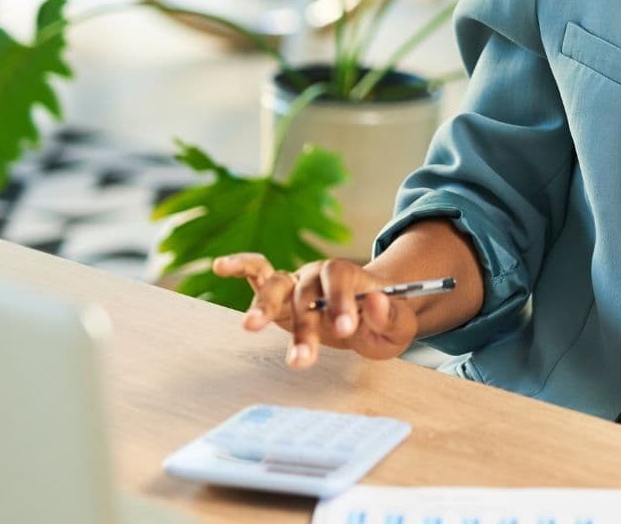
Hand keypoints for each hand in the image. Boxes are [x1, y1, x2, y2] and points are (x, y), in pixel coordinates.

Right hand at [211, 253, 420, 366]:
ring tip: (250, 326)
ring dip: (264, 306)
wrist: (374, 312)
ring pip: (277, 287)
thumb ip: (391, 316)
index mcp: (351, 277)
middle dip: (304, 323)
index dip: (341, 301)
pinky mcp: (279, 292)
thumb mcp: (399, 324)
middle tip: (301, 355)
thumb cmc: (386, 319)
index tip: (344, 327)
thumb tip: (376, 301)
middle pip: (307, 292)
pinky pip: (257, 272)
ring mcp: (297, 282)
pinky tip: (220, 265)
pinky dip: (240, 266)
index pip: (342, 280)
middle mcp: (319, 275)